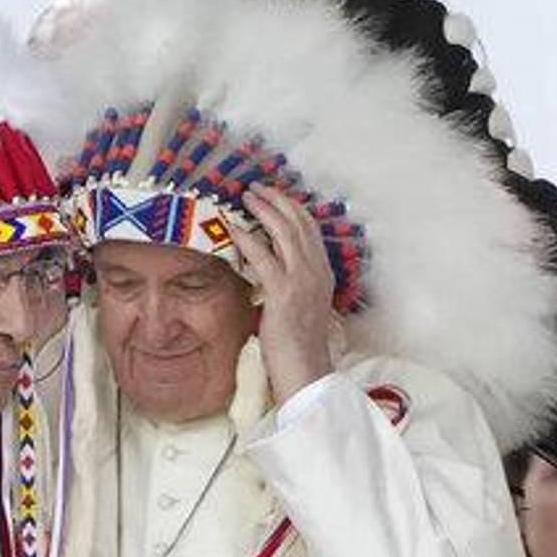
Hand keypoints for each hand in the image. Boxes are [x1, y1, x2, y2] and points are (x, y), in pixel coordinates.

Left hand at [231, 182, 335, 402]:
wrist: (306, 368)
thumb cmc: (298, 342)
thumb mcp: (301, 304)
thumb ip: (291, 281)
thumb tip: (270, 264)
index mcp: (323, 272)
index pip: (309, 229)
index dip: (291, 207)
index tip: (273, 195)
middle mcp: (316, 270)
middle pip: (298, 222)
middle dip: (276, 200)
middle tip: (255, 188)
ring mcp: (301, 280)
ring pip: (283, 232)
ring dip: (262, 210)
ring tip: (245, 198)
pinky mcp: (283, 293)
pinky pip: (263, 257)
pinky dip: (247, 238)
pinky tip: (233, 227)